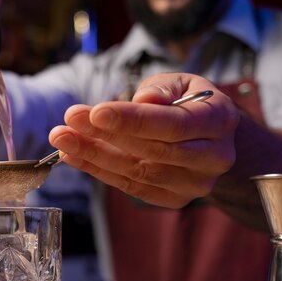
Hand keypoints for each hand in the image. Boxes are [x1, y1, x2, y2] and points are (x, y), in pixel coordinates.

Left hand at [48, 73, 239, 207]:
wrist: (209, 135)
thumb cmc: (189, 101)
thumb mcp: (180, 82)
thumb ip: (161, 89)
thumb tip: (144, 99)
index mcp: (219, 121)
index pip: (172, 124)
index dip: (132, 120)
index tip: (94, 113)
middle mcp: (213, 158)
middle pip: (152, 151)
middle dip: (104, 136)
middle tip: (68, 121)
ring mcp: (195, 183)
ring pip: (138, 172)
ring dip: (94, 155)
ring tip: (62, 138)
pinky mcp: (174, 198)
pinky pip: (131, 187)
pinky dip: (98, 171)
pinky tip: (73, 156)